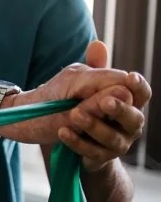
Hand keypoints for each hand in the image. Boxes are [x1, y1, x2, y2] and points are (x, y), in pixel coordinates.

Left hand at [2, 40, 149, 150]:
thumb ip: (94, 69)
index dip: (138, 86)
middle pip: (134, 118)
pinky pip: (92, 151)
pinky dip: (76, 141)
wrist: (60, 132)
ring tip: (73, 115)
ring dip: (93, 125)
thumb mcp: (83, 82)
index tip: (130, 78)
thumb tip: (98, 44)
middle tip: (104, 101)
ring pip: (113, 137)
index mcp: (129, 101)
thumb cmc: (79, 101)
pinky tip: (62, 131)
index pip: (141, 93)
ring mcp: (117, 142)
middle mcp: (129, 123)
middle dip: (120, 109)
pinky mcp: (99, 156)